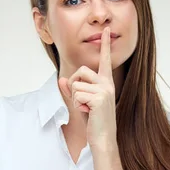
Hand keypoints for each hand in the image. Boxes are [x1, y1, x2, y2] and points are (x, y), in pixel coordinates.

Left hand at [57, 26, 116, 147]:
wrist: (103, 139)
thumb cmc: (94, 123)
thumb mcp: (80, 104)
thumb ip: (71, 91)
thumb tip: (61, 79)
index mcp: (106, 83)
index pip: (105, 60)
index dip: (106, 44)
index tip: (108, 30)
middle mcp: (107, 84)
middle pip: (80, 71)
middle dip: (74, 85)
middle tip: (81, 102)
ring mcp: (104, 90)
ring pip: (76, 84)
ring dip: (75, 98)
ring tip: (86, 109)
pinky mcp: (99, 98)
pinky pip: (77, 94)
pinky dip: (77, 105)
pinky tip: (88, 113)